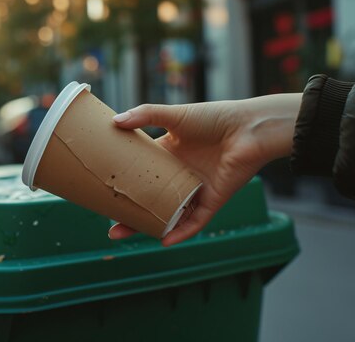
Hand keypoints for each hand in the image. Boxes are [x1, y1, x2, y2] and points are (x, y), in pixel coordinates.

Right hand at [108, 93, 300, 245]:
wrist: (250, 128)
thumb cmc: (214, 117)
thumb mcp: (175, 115)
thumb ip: (146, 115)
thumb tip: (114, 121)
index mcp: (168, 156)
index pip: (140, 174)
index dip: (124, 184)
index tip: (104, 192)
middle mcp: (179, 176)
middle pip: (149, 200)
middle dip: (130, 214)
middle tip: (109, 224)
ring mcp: (194, 190)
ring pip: (168, 215)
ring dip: (148, 227)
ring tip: (123, 234)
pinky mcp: (212, 201)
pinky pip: (194, 222)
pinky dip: (180, 232)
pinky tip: (163, 240)